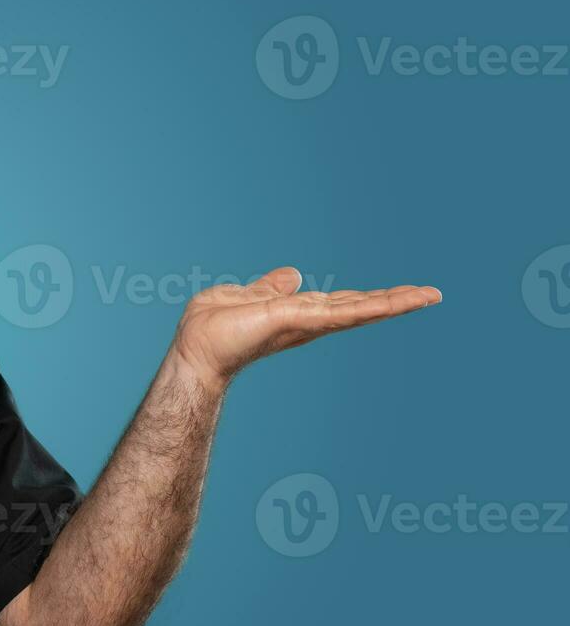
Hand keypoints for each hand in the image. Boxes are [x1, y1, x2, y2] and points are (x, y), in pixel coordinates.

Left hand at [167, 266, 441, 389]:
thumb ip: (270, 288)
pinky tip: (398, 302)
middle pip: (357, 307)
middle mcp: (308, 321)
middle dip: (394, 301)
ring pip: (358, 310)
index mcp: (297, 313)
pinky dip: (371, 306)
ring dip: (395, 302)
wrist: (195, 349)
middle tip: (431, 294)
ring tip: (429, 295)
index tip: (400, 293)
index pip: (339, 303)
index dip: (367, 298)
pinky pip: (340, 311)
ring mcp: (306, 322)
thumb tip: (295, 275)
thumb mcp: (244, 297)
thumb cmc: (210, 328)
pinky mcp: (298, 320)